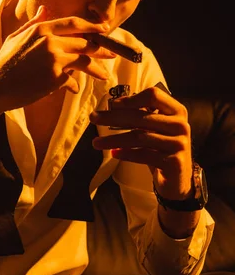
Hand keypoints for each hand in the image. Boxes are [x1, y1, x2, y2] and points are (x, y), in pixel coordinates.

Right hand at [0, 5, 116, 111]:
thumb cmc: (3, 64)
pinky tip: (73, 89)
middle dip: (101, 49)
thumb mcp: (16, 38)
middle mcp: (50, 41)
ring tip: (105, 76)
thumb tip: (44, 9)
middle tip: (112, 54)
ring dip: (96, 69)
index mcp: (41, 29)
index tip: (104, 29)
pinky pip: (71, 80)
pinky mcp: (55, 77)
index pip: (74, 23)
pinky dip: (73, 85)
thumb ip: (33, 23)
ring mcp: (54, 58)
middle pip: (84, 42)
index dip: (92, 26)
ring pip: (83, 61)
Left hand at [89, 86, 192, 200]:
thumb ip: (141, 114)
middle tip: (93, 118)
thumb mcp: (155, 127)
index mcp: (176, 110)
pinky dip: (126, 154)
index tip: (112, 104)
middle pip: (141, 116)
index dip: (131, 99)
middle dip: (113, 117)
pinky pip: (144, 155)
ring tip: (96, 143)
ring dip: (114, 139)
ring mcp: (178, 143)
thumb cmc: (162, 147)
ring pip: (139, 137)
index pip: (153, 96)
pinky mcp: (174, 162)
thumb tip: (114, 104)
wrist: (179, 178)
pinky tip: (114, 153)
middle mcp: (180, 124)